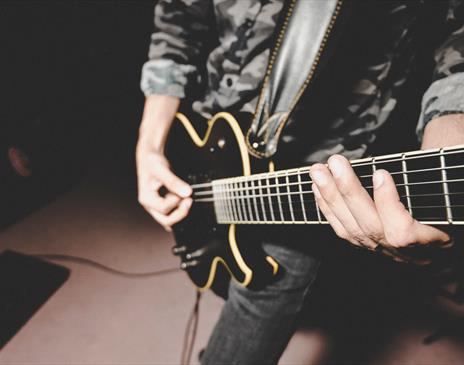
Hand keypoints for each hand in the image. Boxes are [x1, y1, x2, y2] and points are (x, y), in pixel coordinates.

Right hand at [136, 145, 191, 231]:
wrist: (150, 157)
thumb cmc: (152, 162)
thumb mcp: (162, 169)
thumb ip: (173, 182)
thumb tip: (187, 193)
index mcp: (146, 198)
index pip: (164, 208)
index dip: (176, 201)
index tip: (183, 191)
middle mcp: (150, 205)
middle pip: (166, 221)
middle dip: (180, 212)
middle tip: (189, 200)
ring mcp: (157, 207)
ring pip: (170, 220)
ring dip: (181, 212)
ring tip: (188, 199)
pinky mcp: (164, 205)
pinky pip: (173, 215)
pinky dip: (181, 211)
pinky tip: (186, 202)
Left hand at [309, 155, 449, 257]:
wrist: (437, 252)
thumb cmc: (445, 221)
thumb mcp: (449, 208)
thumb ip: (436, 189)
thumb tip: (424, 158)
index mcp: (426, 244)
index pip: (402, 232)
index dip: (388, 203)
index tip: (380, 173)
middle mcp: (399, 253)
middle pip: (368, 225)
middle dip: (348, 191)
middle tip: (336, 162)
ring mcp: (378, 250)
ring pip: (349, 228)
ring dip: (330, 196)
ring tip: (318, 170)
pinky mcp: (362, 245)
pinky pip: (340, 229)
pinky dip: (326, 206)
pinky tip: (317, 187)